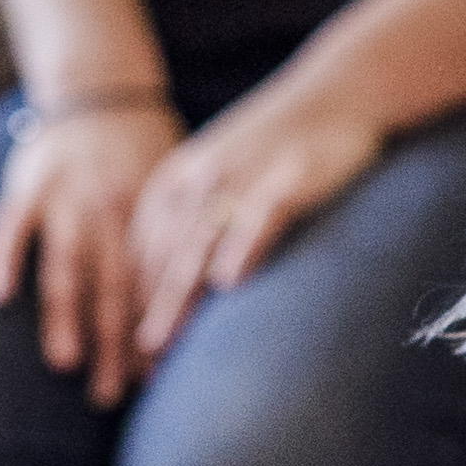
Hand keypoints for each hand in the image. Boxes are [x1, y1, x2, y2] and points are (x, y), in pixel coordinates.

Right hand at [0, 99, 180, 406]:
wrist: (103, 94)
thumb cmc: (144, 158)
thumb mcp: (176, 195)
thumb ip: (175, 248)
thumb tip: (194, 315)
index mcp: (150, 221)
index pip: (152, 290)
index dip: (152, 336)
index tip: (154, 384)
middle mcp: (111, 214)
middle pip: (113, 289)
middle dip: (113, 346)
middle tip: (111, 395)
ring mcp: (68, 199)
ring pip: (67, 264)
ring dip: (65, 314)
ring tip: (66, 362)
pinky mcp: (28, 185)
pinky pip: (11, 224)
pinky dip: (2, 257)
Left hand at [127, 85, 388, 362]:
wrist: (340, 92)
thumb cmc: (279, 148)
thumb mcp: (220, 182)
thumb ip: (193, 231)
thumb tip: (177, 297)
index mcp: (173, 186)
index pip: (138, 257)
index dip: (127, 309)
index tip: (124, 361)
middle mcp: (197, 182)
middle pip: (161, 260)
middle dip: (143, 317)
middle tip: (133, 373)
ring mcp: (241, 179)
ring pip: (198, 244)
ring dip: (176, 296)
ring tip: (162, 342)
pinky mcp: (286, 178)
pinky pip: (258, 216)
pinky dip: (241, 247)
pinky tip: (229, 282)